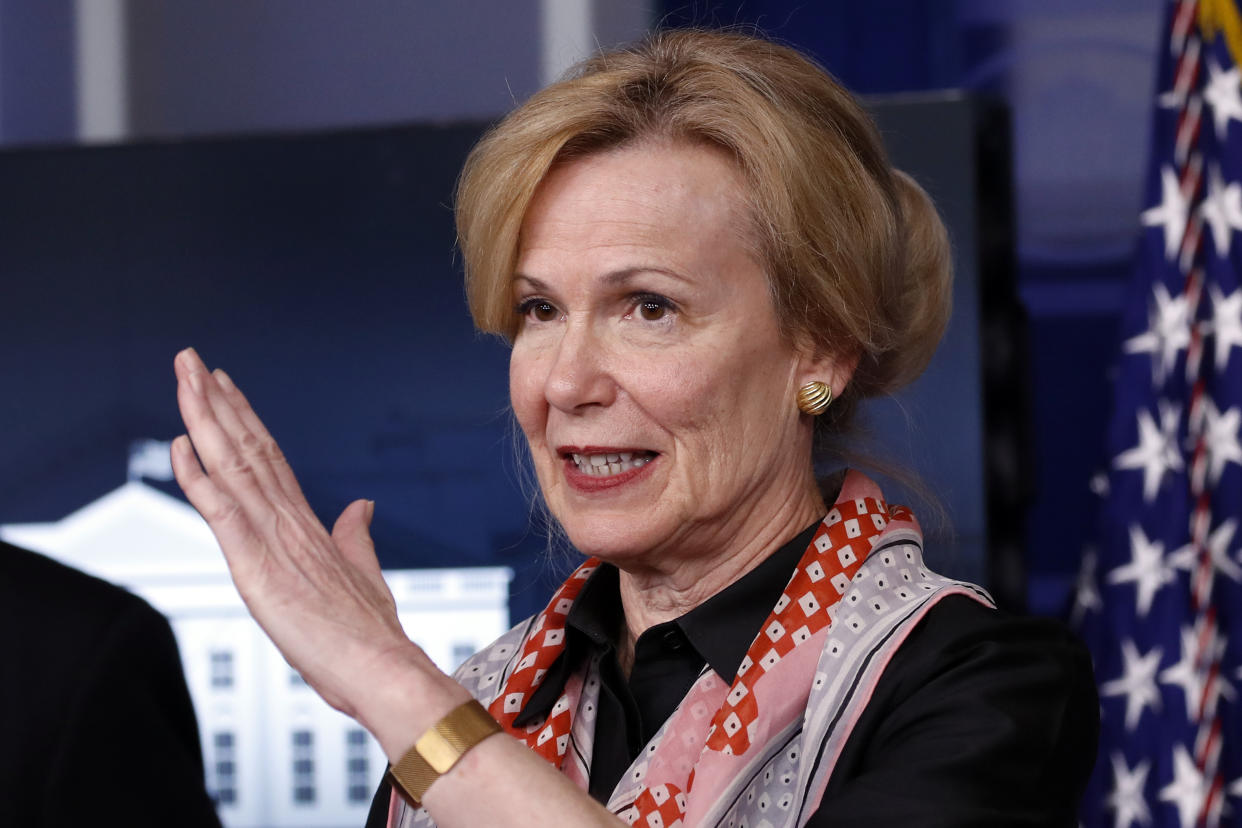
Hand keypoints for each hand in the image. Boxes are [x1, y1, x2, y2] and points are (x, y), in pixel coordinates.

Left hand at [169, 347, 425, 720]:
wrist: (383, 666)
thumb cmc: (370, 634)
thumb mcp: (362, 575)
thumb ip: (355, 535)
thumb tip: (360, 505)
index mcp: (308, 525)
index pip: (269, 458)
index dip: (243, 419)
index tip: (224, 386)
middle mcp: (288, 520)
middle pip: (247, 447)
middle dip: (216, 401)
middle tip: (192, 360)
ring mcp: (273, 538)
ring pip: (232, 465)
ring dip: (203, 417)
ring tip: (185, 376)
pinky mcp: (257, 565)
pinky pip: (221, 510)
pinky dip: (196, 476)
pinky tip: (180, 443)